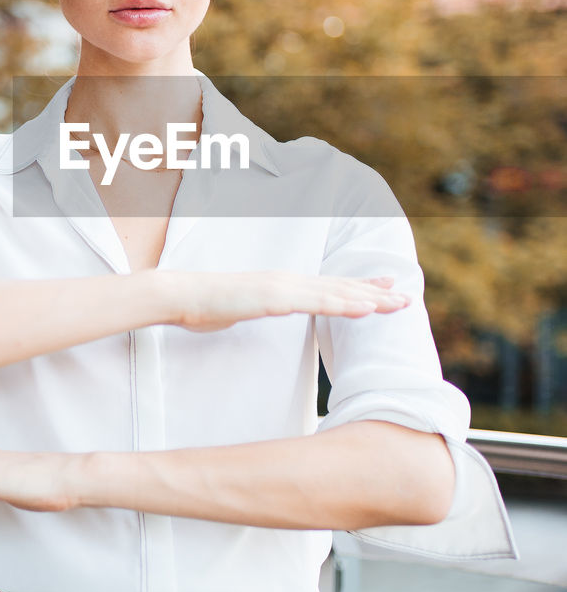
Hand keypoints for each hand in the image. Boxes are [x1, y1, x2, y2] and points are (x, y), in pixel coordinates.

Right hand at [171, 272, 409, 330]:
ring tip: (399, 304)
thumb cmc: (209, 304)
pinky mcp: (274, 298)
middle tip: (408, 296)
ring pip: (336, 293)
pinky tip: (366, 308)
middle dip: (376, 292)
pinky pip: (316, 303)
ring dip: (371, 298)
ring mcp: (283, 287)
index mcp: (284, 284)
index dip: (361, 286)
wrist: (182, 295)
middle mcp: (289, 280)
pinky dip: (344, 304)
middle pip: (340, 287)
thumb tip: (274, 311)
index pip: (330, 285)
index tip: (387, 289)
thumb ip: (265, 306)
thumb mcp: (246, 307)